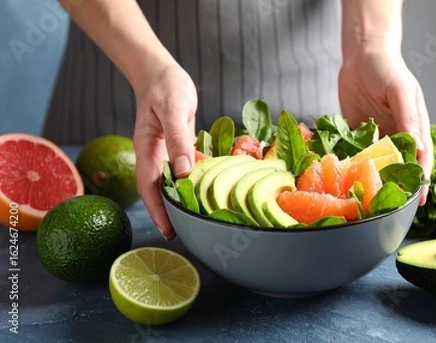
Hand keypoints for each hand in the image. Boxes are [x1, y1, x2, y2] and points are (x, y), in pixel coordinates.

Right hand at [132, 62, 197, 239]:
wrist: (161, 72)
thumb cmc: (165, 86)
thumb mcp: (172, 109)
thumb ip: (178, 139)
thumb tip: (183, 172)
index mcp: (147, 149)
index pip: (149, 187)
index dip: (157, 211)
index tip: (169, 231)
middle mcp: (154, 155)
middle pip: (158, 191)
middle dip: (169, 213)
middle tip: (186, 234)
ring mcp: (165, 152)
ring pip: (170, 183)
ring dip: (180, 201)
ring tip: (195, 221)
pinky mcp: (177, 147)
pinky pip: (182, 170)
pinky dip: (190, 183)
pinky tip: (203, 193)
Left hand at [338, 44, 432, 205]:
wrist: (360, 55)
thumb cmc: (388, 69)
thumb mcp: (401, 91)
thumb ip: (409, 119)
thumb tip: (418, 149)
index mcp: (414, 127)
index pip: (421, 159)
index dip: (420, 181)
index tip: (417, 203)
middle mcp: (396, 135)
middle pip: (398, 166)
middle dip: (394, 186)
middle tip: (387, 207)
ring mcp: (375, 136)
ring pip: (376, 164)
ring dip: (371, 179)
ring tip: (364, 199)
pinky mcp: (355, 133)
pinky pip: (354, 153)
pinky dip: (350, 165)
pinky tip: (343, 179)